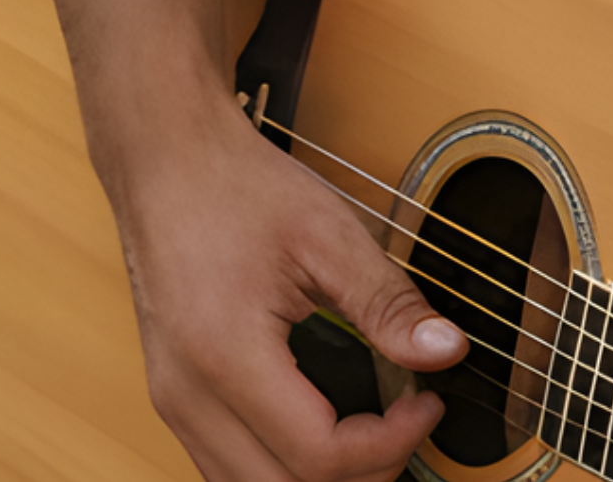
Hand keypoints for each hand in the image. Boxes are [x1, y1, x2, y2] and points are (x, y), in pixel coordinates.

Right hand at [115, 108, 468, 481]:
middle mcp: (186, 398)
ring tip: (374, 430)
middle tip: (408, 423)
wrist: (165, 162)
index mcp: (225, 357)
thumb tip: (446, 350)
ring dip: (316, 479)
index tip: (427, 404)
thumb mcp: (328, 234)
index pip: (316, 456)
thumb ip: (388, 302)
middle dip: (358, 473)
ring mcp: (172, 403)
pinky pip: (226, 466)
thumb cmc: (237, 188)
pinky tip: (324, 427)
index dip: (387, 445)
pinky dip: (279, 467)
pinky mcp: (174, 398)